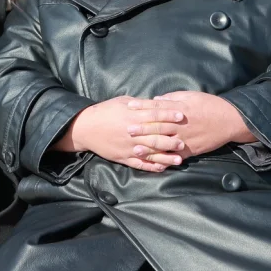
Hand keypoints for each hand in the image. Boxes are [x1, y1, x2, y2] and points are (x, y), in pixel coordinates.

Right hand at [57, 96, 186, 171]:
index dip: (169, 115)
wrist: (86, 128)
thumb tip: (156, 102)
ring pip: (150, 153)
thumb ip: (140, 104)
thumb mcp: (122, 102)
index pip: (155, 115)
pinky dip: (151, 167)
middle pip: (155, 136)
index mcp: (132, 116)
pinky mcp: (123, 158)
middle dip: (171, 139)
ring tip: (179, 159)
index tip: (181, 115)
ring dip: (166, 157)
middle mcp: (132, 133)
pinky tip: (162, 168)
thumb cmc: (105, 111)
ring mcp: (128, 147)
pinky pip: (139, 164)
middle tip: (184, 141)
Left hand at [130, 92, 252, 157]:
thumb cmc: (210, 105)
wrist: (229, 121)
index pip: (157, 107)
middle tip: (126, 129)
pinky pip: (175, 157)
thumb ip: (173, 98)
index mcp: (179, 109)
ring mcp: (185, 139)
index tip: (129, 106)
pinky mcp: (190, 150)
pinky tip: (154, 163)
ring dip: (149, 146)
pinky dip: (164, 160)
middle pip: (157, 126)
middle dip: (141, 128)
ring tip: (136, 148)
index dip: (142, 106)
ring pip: (164, 143)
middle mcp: (180, 125)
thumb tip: (157, 99)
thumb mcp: (191, 95)